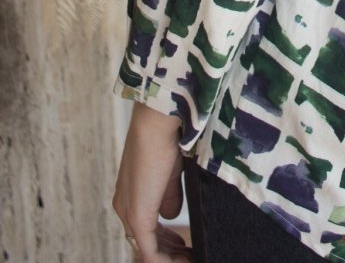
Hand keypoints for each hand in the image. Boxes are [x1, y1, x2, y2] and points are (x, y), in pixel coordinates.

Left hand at [113, 102, 193, 260]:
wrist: (157, 124)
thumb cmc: (165, 138)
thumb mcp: (170, 172)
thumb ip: (169, 195)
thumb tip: (172, 215)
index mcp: (130, 195)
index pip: (144, 229)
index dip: (165, 241)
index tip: (184, 244)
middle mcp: (124, 207)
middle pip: (145, 244)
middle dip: (169, 253)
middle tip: (190, 254)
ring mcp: (129, 214)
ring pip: (147, 251)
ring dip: (171, 258)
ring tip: (191, 257)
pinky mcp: (138, 218)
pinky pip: (151, 253)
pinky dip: (167, 261)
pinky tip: (186, 260)